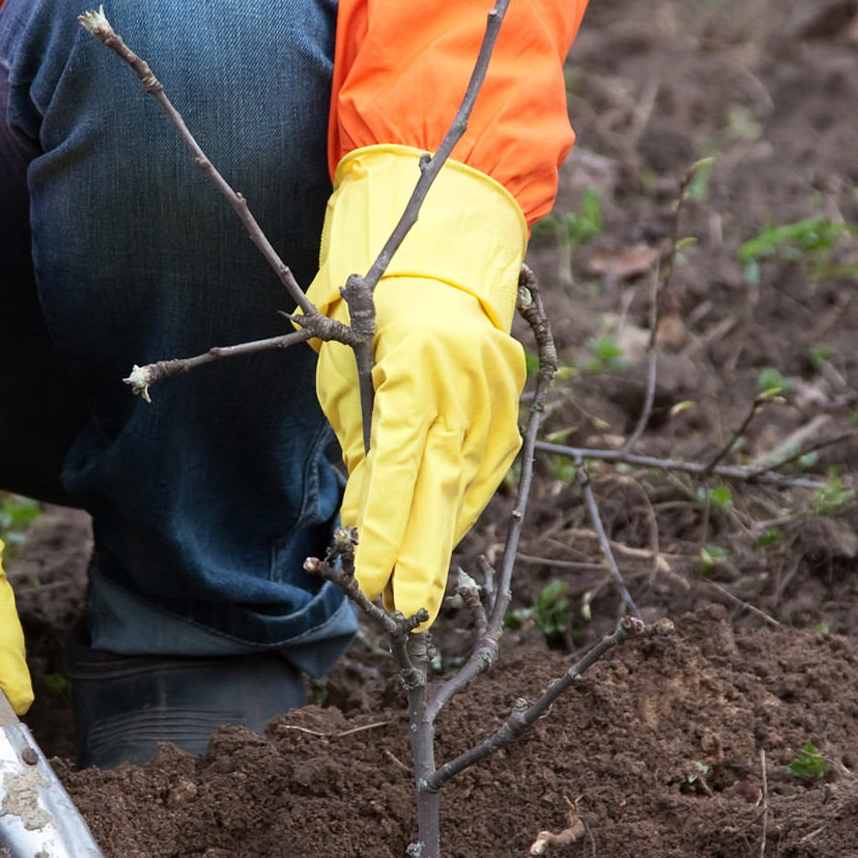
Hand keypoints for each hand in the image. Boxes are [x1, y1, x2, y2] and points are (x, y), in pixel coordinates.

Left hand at [307, 146, 528, 623]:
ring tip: (419, 593)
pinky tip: (442, 538)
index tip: (370, 581)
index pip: (399, 470)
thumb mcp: (346, 372)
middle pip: (442, 488)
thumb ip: (361, 446)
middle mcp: (465, 383)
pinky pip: (487, 467)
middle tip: (407, 614)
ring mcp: (497, 393)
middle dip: (422, 557)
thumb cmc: (371, 305)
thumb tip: (362, 519)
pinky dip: (463, 505)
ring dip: (441, 538)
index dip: (385, 532)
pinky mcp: (511, 401)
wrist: (442, 243)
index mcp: (415, 369)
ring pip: (469, 483)